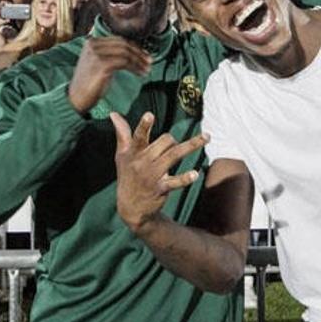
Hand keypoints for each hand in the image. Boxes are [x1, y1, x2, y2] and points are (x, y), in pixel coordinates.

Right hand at [67, 36, 151, 112]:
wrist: (76, 98)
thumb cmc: (89, 83)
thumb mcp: (97, 62)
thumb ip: (109, 53)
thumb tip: (131, 50)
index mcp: (91, 41)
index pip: (118, 39)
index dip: (134, 46)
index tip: (144, 54)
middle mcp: (93, 44)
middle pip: (123, 44)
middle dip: (139, 53)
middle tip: (149, 61)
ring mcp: (96, 54)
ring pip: (126, 53)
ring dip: (139, 61)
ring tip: (147, 69)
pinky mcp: (102, 65)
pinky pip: (125, 62)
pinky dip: (135, 67)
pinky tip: (141, 73)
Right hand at [110, 112, 207, 233]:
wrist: (130, 208)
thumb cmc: (127, 176)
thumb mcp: (121, 156)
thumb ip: (122, 134)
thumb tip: (113, 113)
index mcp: (133, 153)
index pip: (138, 137)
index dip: (144, 126)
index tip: (150, 115)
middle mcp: (142, 163)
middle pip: (164, 143)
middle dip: (172, 140)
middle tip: (171, 145)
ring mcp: (152, 176)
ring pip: (173, 156)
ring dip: (191, 146)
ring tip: (207, 137)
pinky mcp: (160, 189)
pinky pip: (175, 182)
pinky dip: (185, 178)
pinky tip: (195, 174)